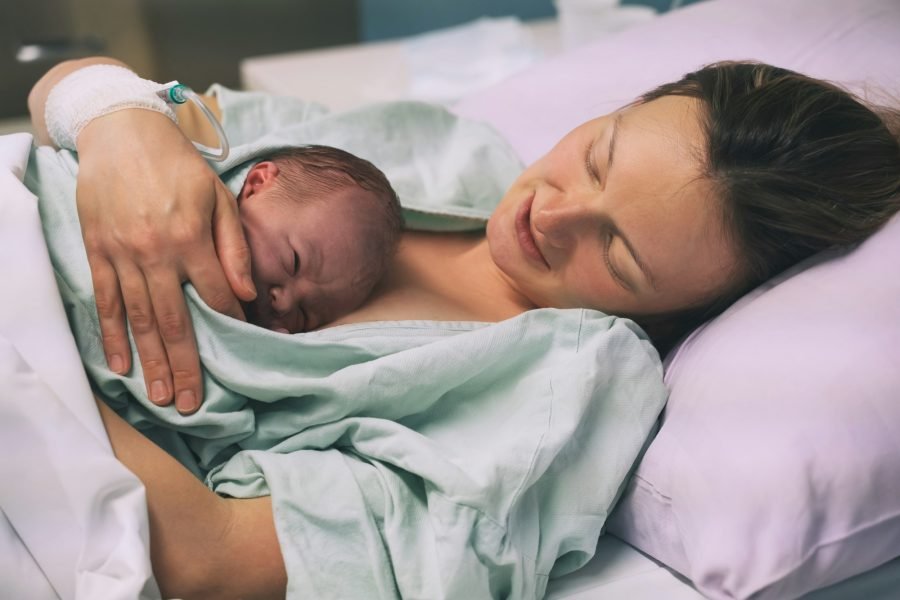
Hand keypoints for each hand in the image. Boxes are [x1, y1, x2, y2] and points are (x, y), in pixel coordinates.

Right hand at [76, 109, 255, 412]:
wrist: (122, 132)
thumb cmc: (179, 166)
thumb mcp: (218, 196)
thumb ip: (234, 246)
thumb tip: (246, 294)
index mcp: (191, 237)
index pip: (214, 295)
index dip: (229, 323)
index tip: (239, 350)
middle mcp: (154, 251)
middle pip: (173, 320)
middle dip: (185, 365)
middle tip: (190, 403)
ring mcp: (121, 254)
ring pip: (138, 319)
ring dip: (150, 361)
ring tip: (160, 396)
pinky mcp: (96, 251)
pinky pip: (105, 301)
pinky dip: (111, 335)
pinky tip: (120, 364)